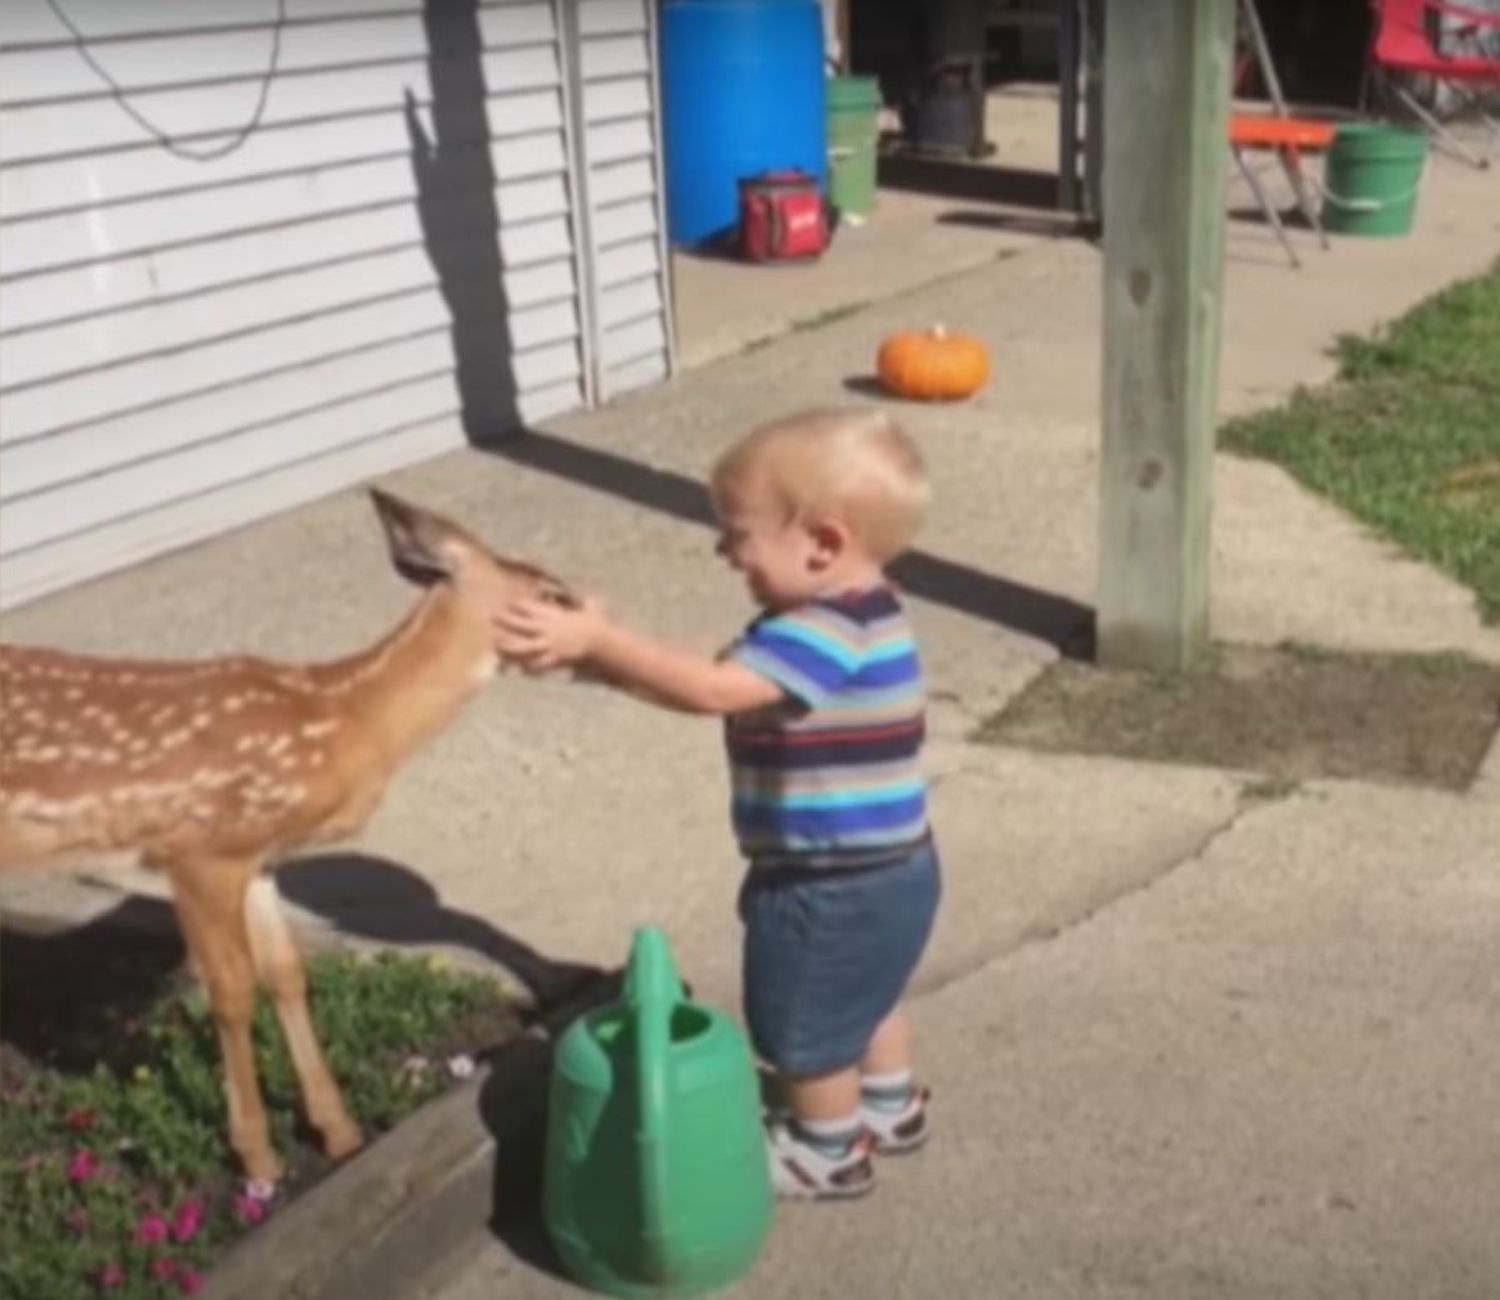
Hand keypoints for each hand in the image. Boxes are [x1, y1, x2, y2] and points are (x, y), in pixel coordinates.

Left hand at [492, 593, 607, 672]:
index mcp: (556, 615)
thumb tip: (589, 597)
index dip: (517, 605)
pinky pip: (537, 664)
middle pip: (523, 624)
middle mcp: (550, 629)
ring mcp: (551, 645)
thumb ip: (586, 602)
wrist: (603, 642)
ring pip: (525, 646)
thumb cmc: (598, 625)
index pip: (531, 607)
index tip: (507, 603)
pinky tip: (515, 669)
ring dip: (509, 645)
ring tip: (496, 644)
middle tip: (492, 618)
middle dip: (506, 621)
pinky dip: (526, 667)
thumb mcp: (591, 609)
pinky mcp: (555, 658)